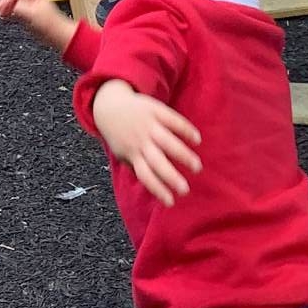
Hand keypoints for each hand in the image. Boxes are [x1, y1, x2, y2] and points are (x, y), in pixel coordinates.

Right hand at [0, 0, 75, 53]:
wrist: (57, 36)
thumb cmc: (50, 25)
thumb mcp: (32, 13)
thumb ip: (18, 7)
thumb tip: (8, 6)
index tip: (4, 5)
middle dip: (6, 0)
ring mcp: (31, 6)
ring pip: (14, 1)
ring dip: (6, 6)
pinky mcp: (29, 15)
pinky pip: (16, 10)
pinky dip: (9, 12)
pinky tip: (5, 16)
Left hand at [91, 81, 201, 207]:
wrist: (110, 105)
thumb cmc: (120, 134)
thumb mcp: (121, 153)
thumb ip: (135, 167)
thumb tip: (153, 186)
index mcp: (132, 154)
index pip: (145, 175)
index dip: (157, 189)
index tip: (171, 202)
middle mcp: (140, 141)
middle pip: (157, 162)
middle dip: (171, 177)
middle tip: (185, 190)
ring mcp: (148, 126)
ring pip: (168, 142)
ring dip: (183, 155)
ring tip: (197, 167)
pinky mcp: (155, 110)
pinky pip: (173, 121)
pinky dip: (186, 130)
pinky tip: (197, 139)